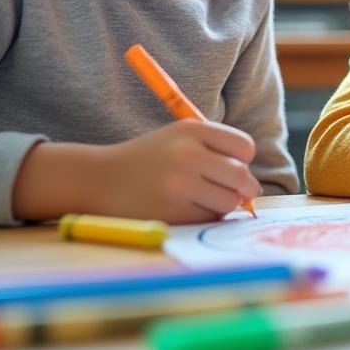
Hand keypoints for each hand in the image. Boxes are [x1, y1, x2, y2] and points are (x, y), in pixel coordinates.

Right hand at [13, 119, 259, 223]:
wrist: (97, 179)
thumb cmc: (149, 160)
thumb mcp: (180, 138)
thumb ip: (217, 152)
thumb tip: (252, 188)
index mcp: (192, 130)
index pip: (245, 147)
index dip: (243, 160)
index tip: (230, 166)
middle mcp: (187, 154)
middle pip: (243, 177)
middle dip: (242, 188)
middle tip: (230, 191)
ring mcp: (178, 185)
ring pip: (229, 202)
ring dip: (222, 205)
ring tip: (200, 198)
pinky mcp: (171, 213)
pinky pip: (208, 219)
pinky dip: (204, 217)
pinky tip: (184, 209)